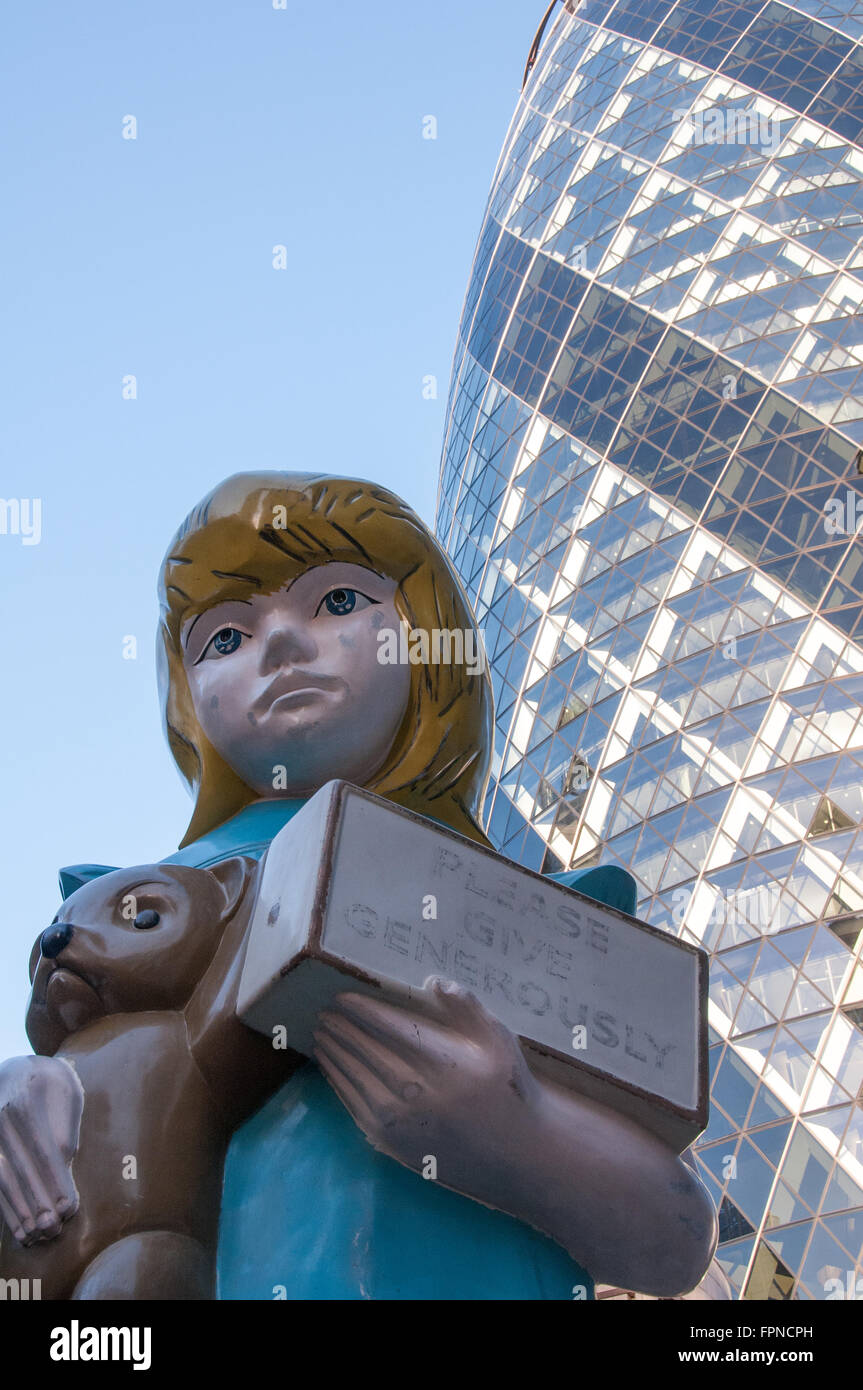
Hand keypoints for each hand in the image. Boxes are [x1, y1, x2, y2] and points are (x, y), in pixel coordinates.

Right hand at [0, 1055, 82, 1245]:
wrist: (15, 1072)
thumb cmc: (50, 1084)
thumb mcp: (67, 1091)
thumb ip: (65, 1125)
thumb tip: (65, 1163)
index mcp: (28, 1101)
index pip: (43, 1148)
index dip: (55, 1180)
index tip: (68, 1206)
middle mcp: (2, 1118)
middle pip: (21, 1168)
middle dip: (38, 1202)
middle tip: (54, 1228)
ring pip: (3, 1179)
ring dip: (20, 1211)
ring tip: (38, 1235)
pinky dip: (7, 1209)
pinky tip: (20, 1229)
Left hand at [312, 977, 540, 1204]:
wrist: (516, 1155)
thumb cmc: (508, 1089)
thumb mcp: (500, 1041)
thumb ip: (468, 1008)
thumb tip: (434, 982)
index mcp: (442, 1062)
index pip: (388, 1027)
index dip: (361, 1009)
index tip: (342, 996)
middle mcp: (415, 1092)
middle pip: (365, 1050)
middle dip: (341, 1028)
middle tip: (324, 1010)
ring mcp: (399, 1122)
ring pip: (353, 1077)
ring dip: (333, 1053)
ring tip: (321, 1032)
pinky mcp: (391, 1143)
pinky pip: (353, 1105)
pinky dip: (337, 1082)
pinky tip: (331, 1066)